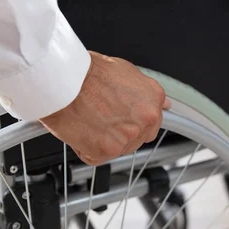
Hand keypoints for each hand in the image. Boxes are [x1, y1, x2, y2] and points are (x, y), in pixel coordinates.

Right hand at [38, 51, 170, 165]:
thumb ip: (146, 92)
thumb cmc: (87, 72)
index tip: (120, 118)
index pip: (152, 122)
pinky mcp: (107, 151)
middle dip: (120, 132)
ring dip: (103, 140)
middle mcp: (145, 119)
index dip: (132, 121)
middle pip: (137, 138)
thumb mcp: (126, 71)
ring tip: (88, 119)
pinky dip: (85, 148)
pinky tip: (80, 128)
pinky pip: (95, 157)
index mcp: (152, 100)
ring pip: (117, 149)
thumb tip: (163, 104)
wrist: (65, 80)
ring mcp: (128, 137)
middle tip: (100, 117)